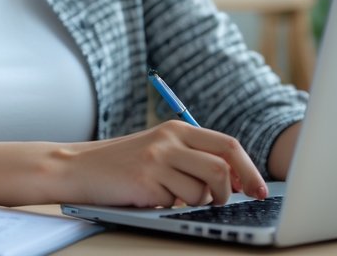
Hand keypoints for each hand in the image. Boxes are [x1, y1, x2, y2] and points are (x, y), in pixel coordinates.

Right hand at [54, 121, 267, 207]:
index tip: (259, 189)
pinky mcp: (146, 181)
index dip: (249, 169)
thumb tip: (234, 180)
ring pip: (204, 189)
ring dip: (200, 202)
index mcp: (178, 129)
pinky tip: (153, 199)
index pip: (228, 145)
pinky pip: (177, 202)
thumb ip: (191, 158)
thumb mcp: (160, 150)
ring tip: (179, 199)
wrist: (77, 168)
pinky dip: (173, 207)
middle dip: (234, 189)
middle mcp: (170, 140)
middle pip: (222, 166)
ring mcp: (158, 160)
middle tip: (231, 202)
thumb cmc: (122, 165)